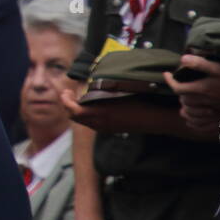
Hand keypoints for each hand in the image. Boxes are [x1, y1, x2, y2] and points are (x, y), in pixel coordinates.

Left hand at [60, 85, 184, 135]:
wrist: (154, 118)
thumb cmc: (138, 102)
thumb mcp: (116, 94)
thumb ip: (99, 94)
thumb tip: (84, 89)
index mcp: (100, 114)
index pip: (73, 111)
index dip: (65, 101)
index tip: (65, 92)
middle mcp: (99, 124)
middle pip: (74, 117)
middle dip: (67, 105)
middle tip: (68, 93)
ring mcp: (104, 129)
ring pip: (82, 121)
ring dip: (76, 110)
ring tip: (77, 97)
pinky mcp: (109, 130)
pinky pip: (91, 123)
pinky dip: (85, 114)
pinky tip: (90, 105)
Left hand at [164, 56, 219, 112]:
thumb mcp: (219, 68)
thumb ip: (200, 64)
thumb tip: (182, 58)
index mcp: (201, 89)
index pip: (177, 88)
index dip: (169, 80)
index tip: (166, 73)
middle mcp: (203, 100)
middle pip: (182, 98)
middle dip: (178, 89)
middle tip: (178, 79)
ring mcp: (210, 107)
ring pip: (189, 107)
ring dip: (185, 99)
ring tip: (185, 89)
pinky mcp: (216, 110)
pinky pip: (199, 114)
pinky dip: (193, 109)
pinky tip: (196, 101)